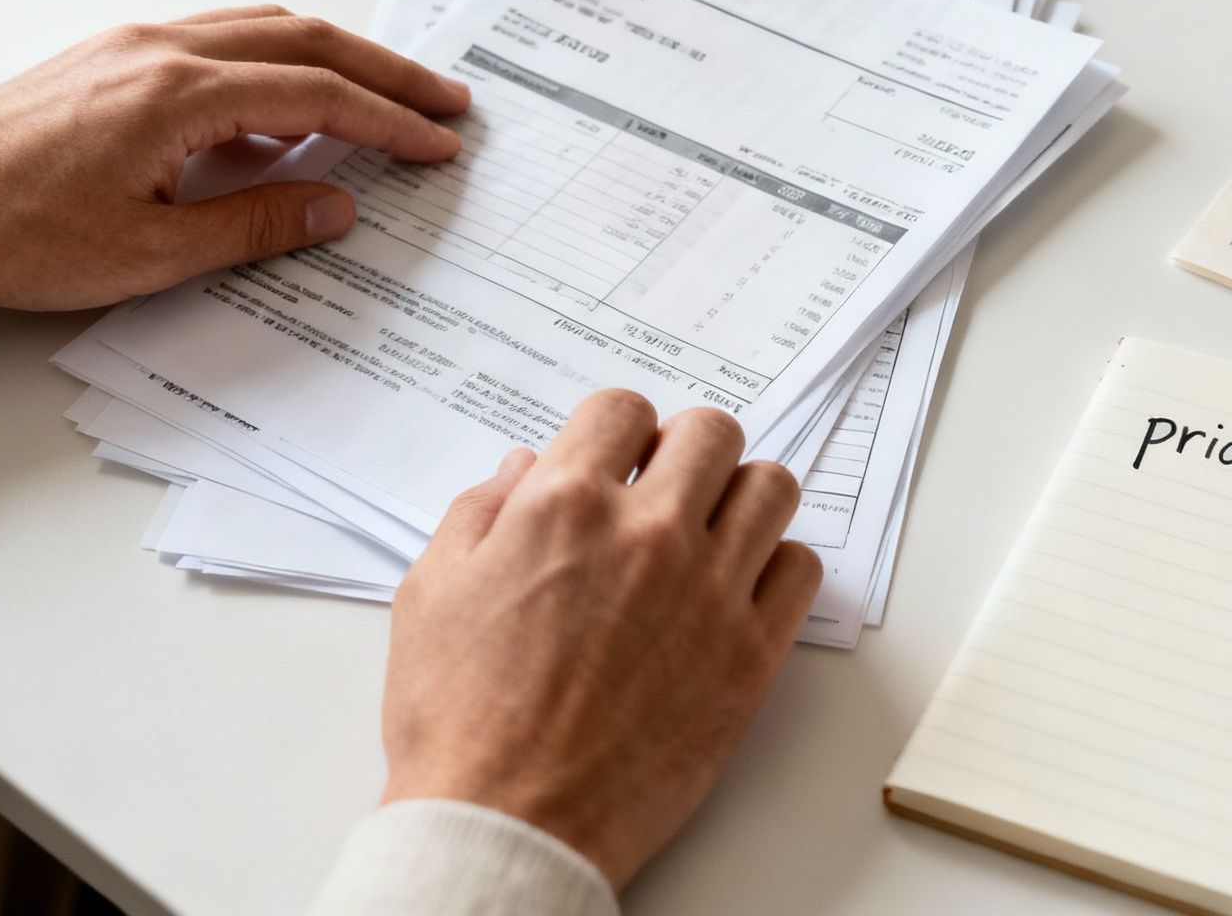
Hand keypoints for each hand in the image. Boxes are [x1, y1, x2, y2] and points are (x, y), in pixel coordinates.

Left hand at [0, 5, 468, 309]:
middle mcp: (161, 50)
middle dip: (383, 71)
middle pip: (303, 39)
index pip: (317, 96)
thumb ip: (256, 224)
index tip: (439, 143)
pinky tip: (283, 115)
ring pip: (259, 29)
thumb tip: (335, 208)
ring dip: (331, 58)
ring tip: (382, 95)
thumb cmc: (13, 233)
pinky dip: (272, 66)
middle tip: (444, 100)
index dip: (389, 122)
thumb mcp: (153, 252)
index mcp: (180, 94)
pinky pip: (215, 44)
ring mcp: (131, 47)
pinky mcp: (109, 61)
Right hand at [379, 389, 821, 888]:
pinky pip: (801, 570)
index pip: (623, 409)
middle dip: (684, 451)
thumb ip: (480, 513)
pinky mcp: (751, 655)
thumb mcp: (431, 593)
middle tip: (663, 491)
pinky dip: (775, 567)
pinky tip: (736, 590)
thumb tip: (523, 468)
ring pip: (770, 488)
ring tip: (708, 534)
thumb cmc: (460, 721)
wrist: (509, 823)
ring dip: (739, 497)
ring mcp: (710, 592)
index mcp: (565, 507)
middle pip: (710, 432)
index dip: (615, 431)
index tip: (613, 462)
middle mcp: (648, 535)